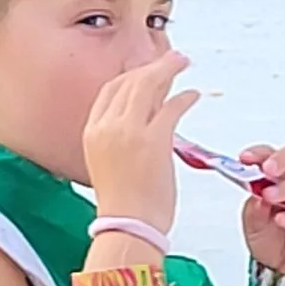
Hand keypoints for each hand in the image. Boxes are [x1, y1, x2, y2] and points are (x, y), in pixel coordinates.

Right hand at [81, 49, 193, 236]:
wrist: (128, 227)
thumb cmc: (123, 204)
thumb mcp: (109, 162)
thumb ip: (120, 137)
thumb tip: (143, 119)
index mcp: (92, 132)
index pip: (109, 90)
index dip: (131, 75)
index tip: (147, 70)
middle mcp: (107, 127)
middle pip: (129, 82)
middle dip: (152, 67)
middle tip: (172, 58)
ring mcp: (129, 132)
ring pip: (148, 86)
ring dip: (168, 70)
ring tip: (182, 63)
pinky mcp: (153, 141)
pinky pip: (171, 107)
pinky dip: (184, 98)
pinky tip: (192, 95)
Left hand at [239, 142, 284, 285]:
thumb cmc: (272, 240)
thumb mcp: (252, 223)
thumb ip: (253, 207)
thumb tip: (257, 194)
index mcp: (283, 178)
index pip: (275, 155)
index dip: (260, 153)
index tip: (245, 158)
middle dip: (284, 158)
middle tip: (267, 170)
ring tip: (270, 197)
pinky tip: (282, 220)